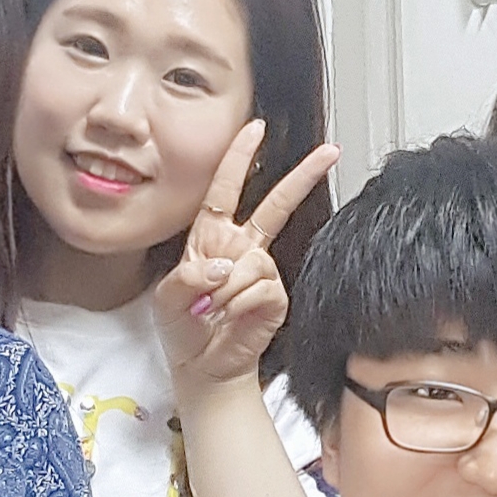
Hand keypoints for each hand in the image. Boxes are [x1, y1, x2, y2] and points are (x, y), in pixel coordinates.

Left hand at [152, 122, 340, 389]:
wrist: (202, 367)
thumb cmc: (182, 330)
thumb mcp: (166, 297)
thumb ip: (189, 276)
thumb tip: (226, 266)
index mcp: (211, 238)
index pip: (225, 189)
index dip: (239, 158)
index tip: (254, 129)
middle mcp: (242, 248)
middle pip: (276, 204)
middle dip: (302, 176)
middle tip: (330, 152)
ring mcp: (261, 271)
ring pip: (254, 261)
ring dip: (227, 289)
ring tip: (214, 309)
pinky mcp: (275, 296)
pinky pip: (261, 287)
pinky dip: (240, 304)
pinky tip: (232, 317)